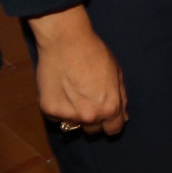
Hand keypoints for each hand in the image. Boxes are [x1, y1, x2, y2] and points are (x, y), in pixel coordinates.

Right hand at [28, 5, 128, 134]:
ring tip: (72, 92)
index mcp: (110, 108)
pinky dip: (58, 107)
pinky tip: (59, 88)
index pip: (113, 130)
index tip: (107, 118)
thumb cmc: (95, 53)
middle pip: (93, 131)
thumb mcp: (116, 73)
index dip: (111, 123)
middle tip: (87, 100)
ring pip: (73, 124)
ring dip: (74, 114)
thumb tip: (123, 116)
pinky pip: (56, 116)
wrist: (66, 41)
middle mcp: (90, 116)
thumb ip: (121, 98)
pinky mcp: (49, 110)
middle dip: (93, 119)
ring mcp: (68, 115)